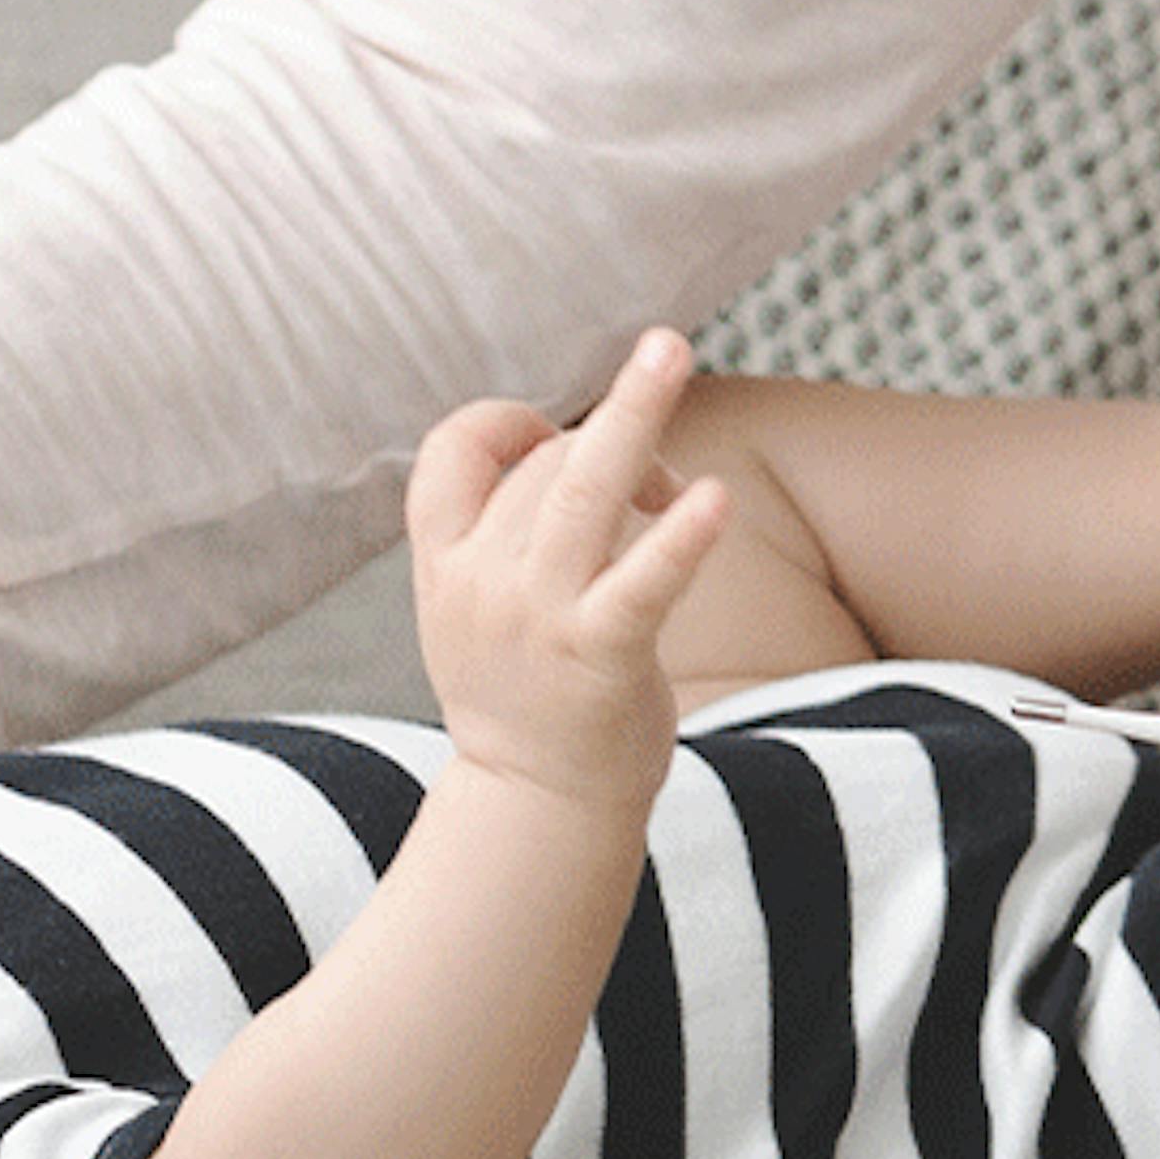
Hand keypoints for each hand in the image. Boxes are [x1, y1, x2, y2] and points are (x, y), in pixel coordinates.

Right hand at [407, 330, 733, 817]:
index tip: (556, 438)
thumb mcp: (475, 605)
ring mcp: (540, 618)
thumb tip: (577, 442)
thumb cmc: (526, 691)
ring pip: (584, 488)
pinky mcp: (602, 655)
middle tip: (668, 364)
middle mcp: (483, 583)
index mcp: (444, 565)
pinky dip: (680, 538)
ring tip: (672, 349)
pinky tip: (715, 501)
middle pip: (546, 464)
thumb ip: (502, 531)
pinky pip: (642, 581)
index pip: (452, 451)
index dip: (507, 419)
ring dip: (636, 414)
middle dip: (616, 440)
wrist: (535, 809)